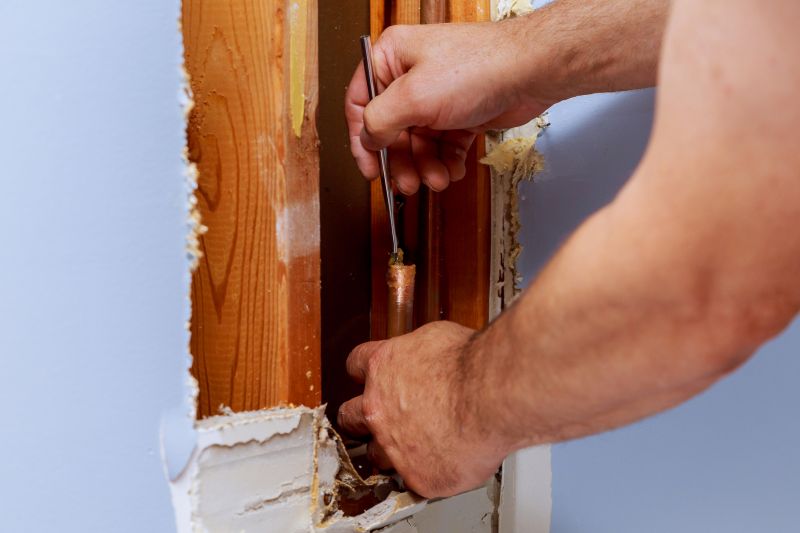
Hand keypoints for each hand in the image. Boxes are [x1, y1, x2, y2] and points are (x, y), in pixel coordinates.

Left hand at [337, 321, 508, 497]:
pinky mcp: (416, 477)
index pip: (356, 366)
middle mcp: (377, 408)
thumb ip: (418, 355)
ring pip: (377, 455)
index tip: (372, 378)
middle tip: (382, 420)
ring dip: (392, 451)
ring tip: (418, 448)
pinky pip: (414, 481)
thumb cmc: (472, 365)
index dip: (365, 373)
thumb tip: (426, 360)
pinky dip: (428, 473)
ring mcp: (392, 446)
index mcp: (382, 367)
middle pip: (350, 417)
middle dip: (362, 419)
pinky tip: (445, 465)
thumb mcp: (436, 338)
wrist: (491, 398)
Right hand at [345, 20, 550, 194]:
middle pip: (392, 130)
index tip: (370, 167)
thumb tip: (367, 139)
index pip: (360, 104)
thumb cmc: (479, 66)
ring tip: (435, 180)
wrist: (530, 71)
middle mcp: (411, 76)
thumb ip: (380, 121)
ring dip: (425, 166)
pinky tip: (452, 170)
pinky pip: (444, 145)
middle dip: (401, 161)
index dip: (362, 140)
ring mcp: (437, 96)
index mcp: (391, 58)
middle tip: (406, 183)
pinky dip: (446, 161)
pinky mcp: (461, 113)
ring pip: (419, 143)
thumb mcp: (413, 96)